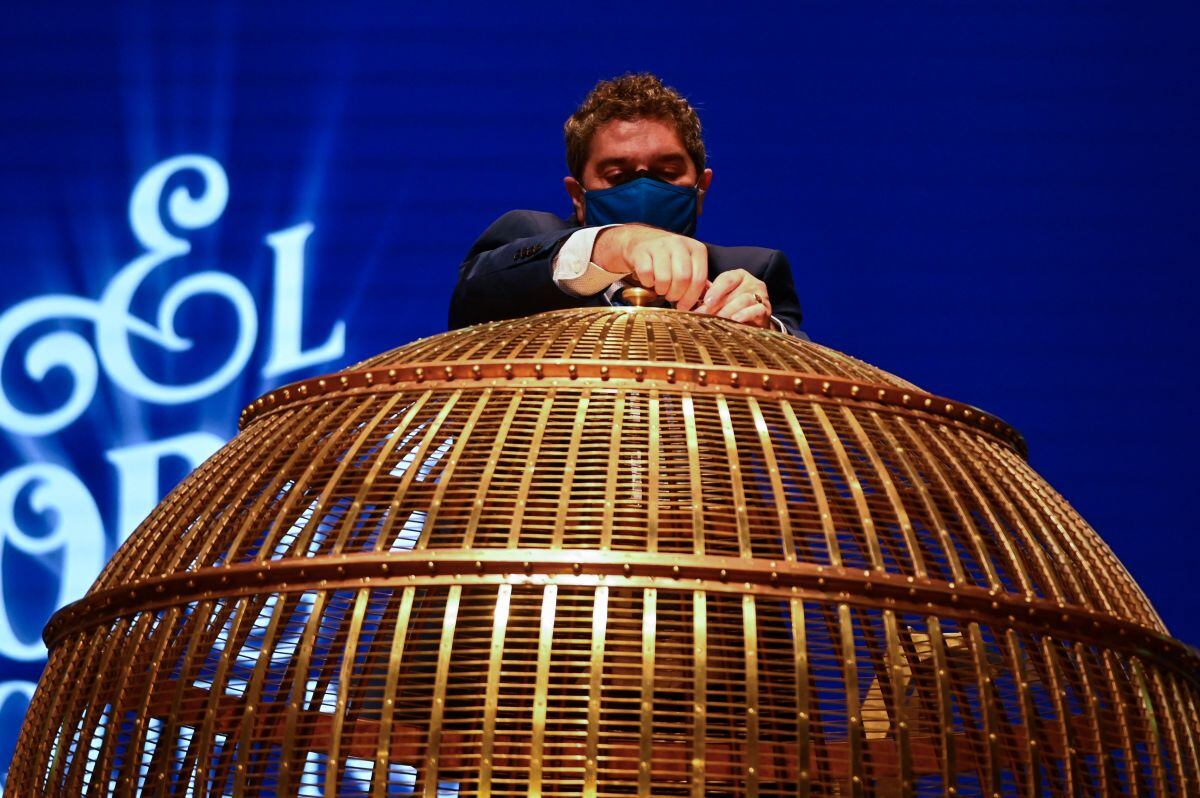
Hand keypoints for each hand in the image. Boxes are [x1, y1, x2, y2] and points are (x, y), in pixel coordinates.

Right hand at [592, 225, 707, 310]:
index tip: (684, 306)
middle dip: (676, 294)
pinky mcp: (642, 250)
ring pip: (664, 278)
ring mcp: (660, 245)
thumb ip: (696, 280)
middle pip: (682, 278)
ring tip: (661, 288)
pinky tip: (649, 280)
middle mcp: (679, 244)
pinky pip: (646, 274)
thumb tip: (703, 302)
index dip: (691, 297)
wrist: (642, 240)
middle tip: (671, 297)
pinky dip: (647, 282)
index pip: (699, 278)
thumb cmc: (669, 258)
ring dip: (661, 290)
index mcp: (696, 249)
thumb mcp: (688, 264)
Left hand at [695, 270, 772, 328]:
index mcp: (739, 276)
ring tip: (718, 319)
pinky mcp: (765, 310)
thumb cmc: (732, 307)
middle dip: (717, 305)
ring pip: (744, 300)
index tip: (706, 301)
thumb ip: (708, 295)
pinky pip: (756, 310)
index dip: (716, 290)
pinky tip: (735, 320)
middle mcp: (752, 283)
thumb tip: (688, 298)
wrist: (754, 322)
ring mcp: (761, 296)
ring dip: (728, 310)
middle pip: (733, 292)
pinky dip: (745, 315)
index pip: (727, 278)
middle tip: (704, 315)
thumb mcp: (721, 299)